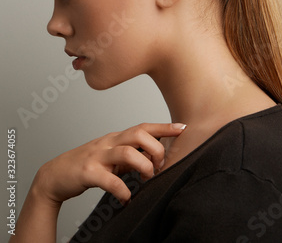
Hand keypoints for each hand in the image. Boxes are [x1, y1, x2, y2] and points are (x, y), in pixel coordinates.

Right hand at [32, 122, 185, 205]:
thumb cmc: (87, 166)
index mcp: (116, 138)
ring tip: (147, 179)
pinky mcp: (87, 172)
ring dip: (143, 166)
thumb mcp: (111, 156)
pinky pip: (109, 180)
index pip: (143, 127)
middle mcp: (108, 143)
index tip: (182, 128)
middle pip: (138, 134)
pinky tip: (127, 198)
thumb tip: (154, 157)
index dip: (164, 127)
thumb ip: (130, 154)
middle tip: (160, 166)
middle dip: (156, 148)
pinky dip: (122, 190)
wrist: (54, 175)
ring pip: (127, 152)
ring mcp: (97, 156)